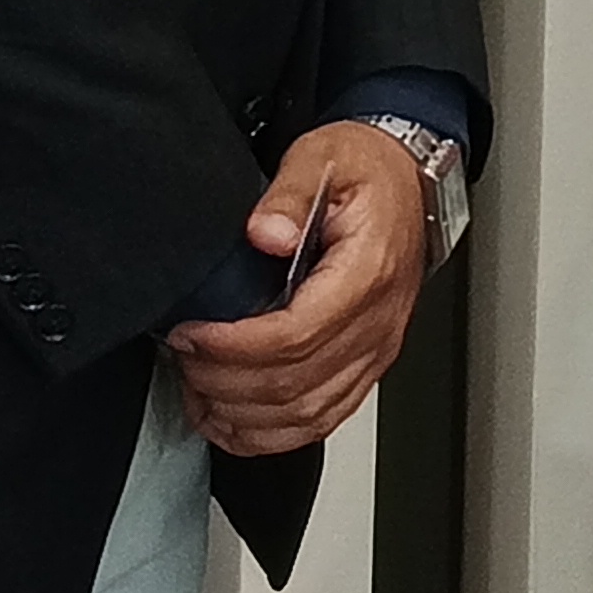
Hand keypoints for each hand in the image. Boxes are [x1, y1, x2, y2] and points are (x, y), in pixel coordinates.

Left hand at [164, 120, 430, 456]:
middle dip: (224, 381)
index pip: (297, 334)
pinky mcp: (367, 364)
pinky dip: (272, 434)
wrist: (407, 182)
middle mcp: (379, 320)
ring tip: (199, 390)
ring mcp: (376, 349)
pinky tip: (233, 421)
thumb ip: (290, 194)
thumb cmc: (366, 172)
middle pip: (295, 384)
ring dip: (242, 415)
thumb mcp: (322, 157)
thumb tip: (266, 232)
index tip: (192, 334)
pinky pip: (323, 420)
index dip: (234, 346)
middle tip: (184, 357)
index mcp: (369, 271)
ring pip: (306, 414)